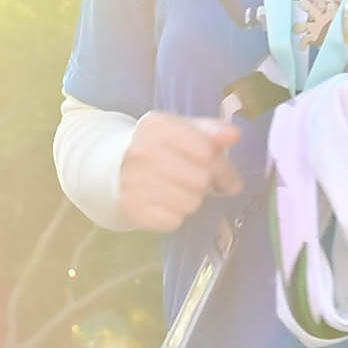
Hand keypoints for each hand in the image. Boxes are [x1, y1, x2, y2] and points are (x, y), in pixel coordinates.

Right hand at [108, 111, 243, 232]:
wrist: (114, 168)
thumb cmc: (158, 148)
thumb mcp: (182, 130)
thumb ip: (211, 130)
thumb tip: (234, 135)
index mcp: (157, 126)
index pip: (207, 151)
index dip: (221, 164)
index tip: (219, 169)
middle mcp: (141, 152)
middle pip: (201, 179)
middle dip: (205, 183)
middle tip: (195, 181)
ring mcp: (133, 182)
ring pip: (191, 203)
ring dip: (191, 200)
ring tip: (177, 190)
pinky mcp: (130, 208)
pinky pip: (174, 221)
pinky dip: (174, 216)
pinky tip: (164, 203)